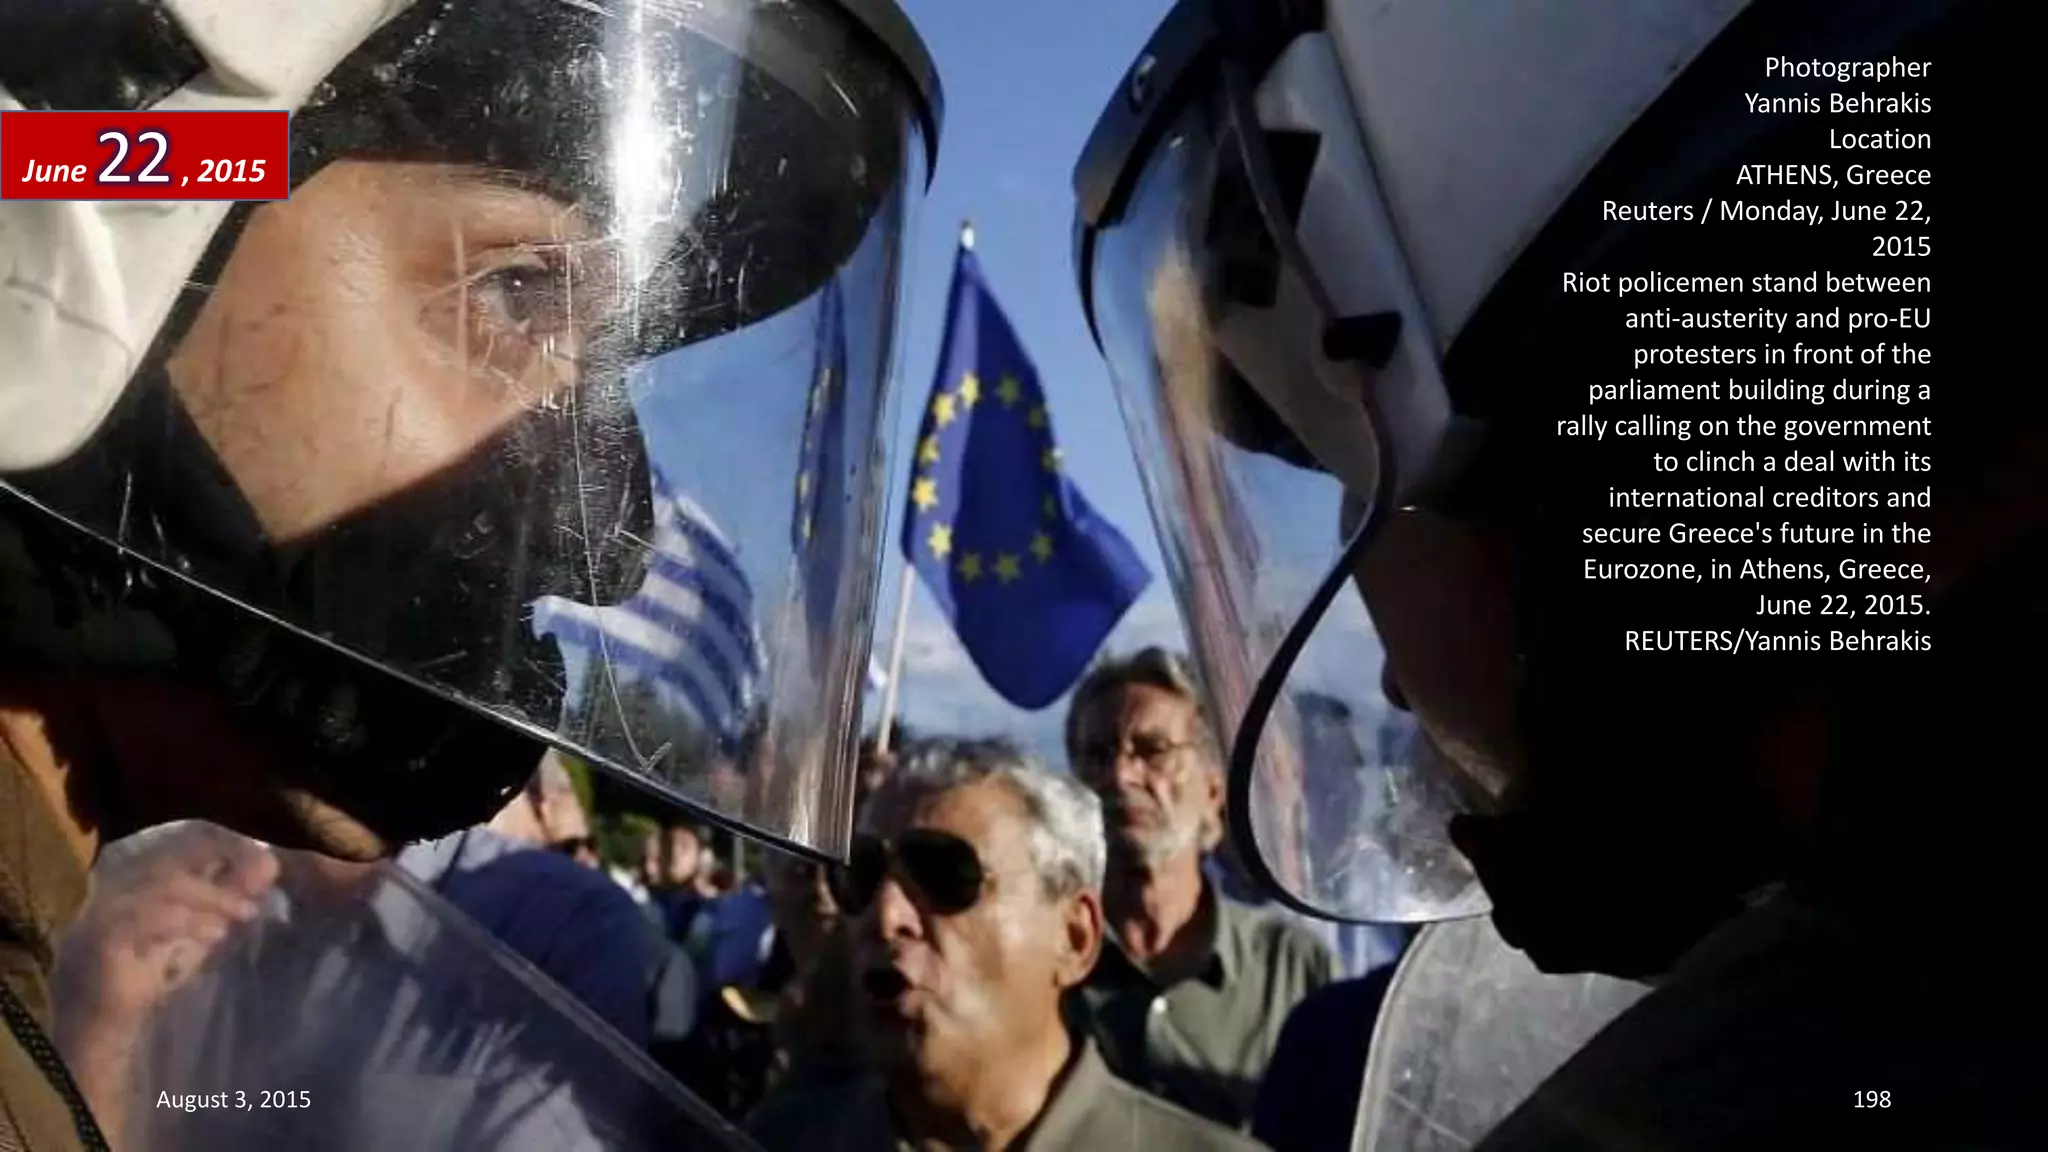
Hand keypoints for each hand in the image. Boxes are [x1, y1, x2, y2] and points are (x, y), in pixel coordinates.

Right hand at [55, 822, 279, 1037]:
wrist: (106, 1030)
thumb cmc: (152, 978)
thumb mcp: (199, 933)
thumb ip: (227, 899)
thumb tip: (268, 864)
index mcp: (135, 881)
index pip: (179, 846)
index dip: (223, 846)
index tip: (261, 860)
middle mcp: (113, 890)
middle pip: (171, 862)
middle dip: (222, 873)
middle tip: (258, 892)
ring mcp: (101, 913)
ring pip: (161, 886)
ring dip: (211, 898)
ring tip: (243, 914)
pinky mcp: (99, 940)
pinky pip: (144, 917)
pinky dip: (186, 921)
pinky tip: (215, 935)